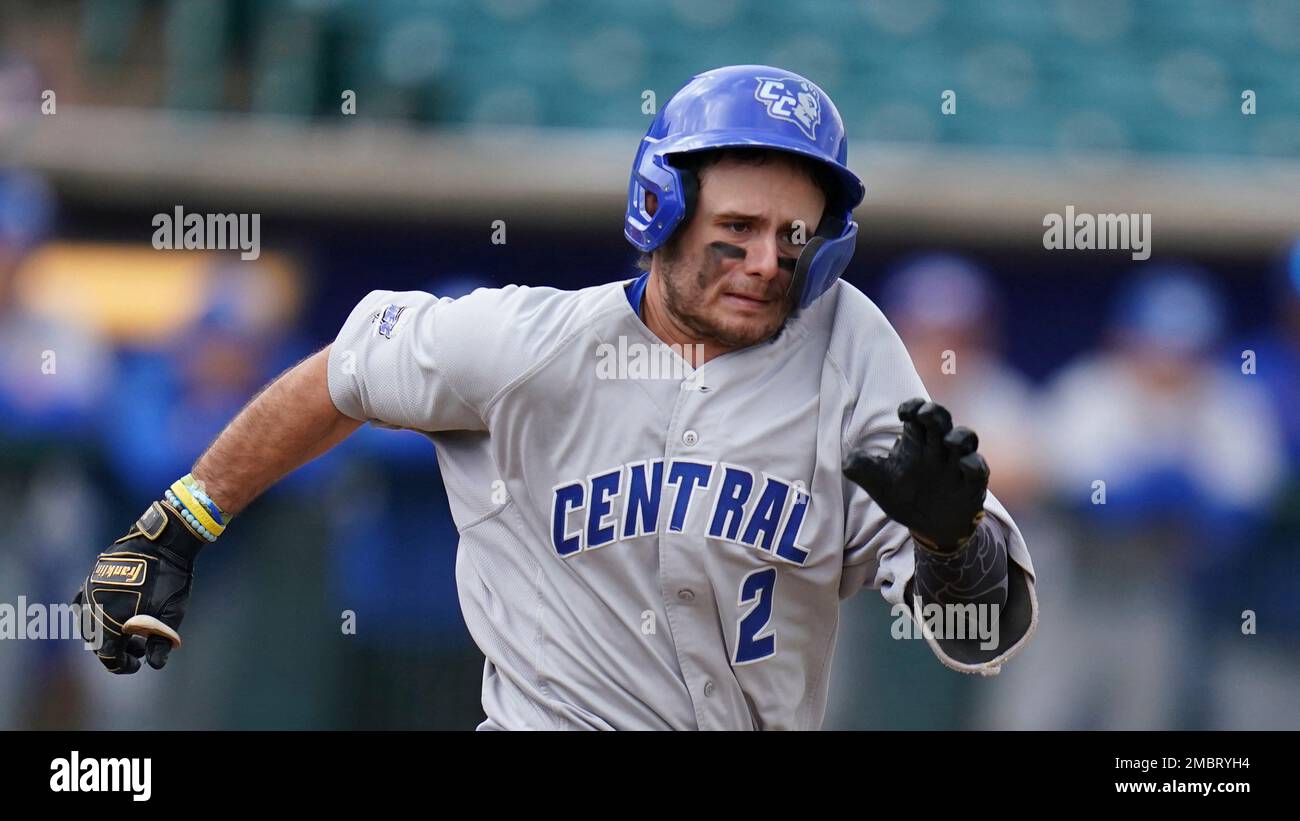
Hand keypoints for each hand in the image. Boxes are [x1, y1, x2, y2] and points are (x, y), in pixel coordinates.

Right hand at [73, 500, 205, 672]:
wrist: (163, 541)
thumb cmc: (171, 579)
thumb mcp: (171, 614)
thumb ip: (160, 642)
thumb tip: (155, 664)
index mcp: (112, 622)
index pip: (108, 655)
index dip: (122, 665)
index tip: (137, 664)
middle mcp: (94, 608)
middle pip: (98, 640)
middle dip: (118, 648)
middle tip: (140, 647)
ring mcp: (90, 591)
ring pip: (90, 622)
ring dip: (108, 631)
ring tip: (131, 630)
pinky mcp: (92, 576)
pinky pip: (84, 602)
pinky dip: (95, 612)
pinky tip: (113, 612)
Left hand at [843, 398, 989, 551]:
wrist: (928, 528)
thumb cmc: (904, 497)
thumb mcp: (878, 484)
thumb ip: (862, 469)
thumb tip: (847, 460)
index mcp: (916, 442)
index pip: (918, 413)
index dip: (913, 407)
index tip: (903, 413)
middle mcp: (938, 448)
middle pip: (942, 419)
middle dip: (935, 413)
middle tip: (924, 414)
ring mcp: (956, 464)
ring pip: (966, 438)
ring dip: (960, 435)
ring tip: (948, 442)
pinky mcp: (972, 484)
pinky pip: (978, 468)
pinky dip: (974, 464)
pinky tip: (964, 466)